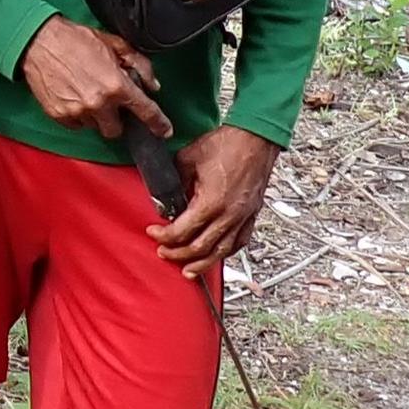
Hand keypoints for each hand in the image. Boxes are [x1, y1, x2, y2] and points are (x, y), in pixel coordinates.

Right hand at [16, 17, 170, 142]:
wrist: (39, 41)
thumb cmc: (75, 39)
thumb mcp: (114, 44)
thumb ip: (139, 64)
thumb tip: (151, 85)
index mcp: (116, 86)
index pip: (146, 111)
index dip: (159, 124)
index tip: (164, 131)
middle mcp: (98, 103)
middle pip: (116, 130)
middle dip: (116, 119)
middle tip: (109, 103)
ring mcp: (77, 112)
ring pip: (95, 127)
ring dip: (96, 116)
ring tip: (87, 94)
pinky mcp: (60, 115)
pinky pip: (76, 125)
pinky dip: (78, 115)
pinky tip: (73, 96)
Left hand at [149, 126, 278, 273]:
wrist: (256, 138)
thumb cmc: (226, 144)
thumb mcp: (188, 158)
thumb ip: (173, 181)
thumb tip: (164, 196)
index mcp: (211, 203)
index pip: (182, 232)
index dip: (163, 236)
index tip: (152, 233)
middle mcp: (229, 216)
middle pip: (199, 248)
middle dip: (177, 254)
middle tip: (163, 252)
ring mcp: (242, 217)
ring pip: (221, 252)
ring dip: (202, 264)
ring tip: (187, 270)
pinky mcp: (252, 215)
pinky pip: (239, 242)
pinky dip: (225, 253)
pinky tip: (215, 256)